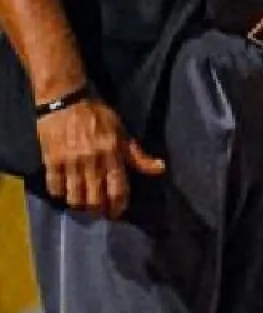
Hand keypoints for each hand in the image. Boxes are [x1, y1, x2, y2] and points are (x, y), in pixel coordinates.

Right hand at [36, 98, 165, 217]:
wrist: (65, 100)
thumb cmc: (98, 115)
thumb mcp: (123, 132)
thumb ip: (138, 155)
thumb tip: (160, 169)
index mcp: (112, 153)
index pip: (118, 189)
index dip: (118, 206)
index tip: (117, 212)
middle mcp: (92, 160)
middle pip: (95, 199)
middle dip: (100, 210)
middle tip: (101, 211)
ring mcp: (70, 162)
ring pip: (75, 198)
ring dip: (81, 205)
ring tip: (84, 204)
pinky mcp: (51, 161)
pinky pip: (55, 188)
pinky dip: (61, 195)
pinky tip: (66, 193)